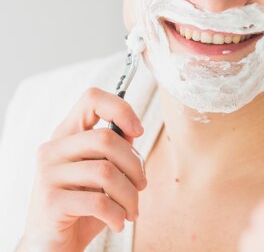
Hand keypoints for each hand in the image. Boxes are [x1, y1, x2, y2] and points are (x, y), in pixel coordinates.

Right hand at [18, 88, 147, 251]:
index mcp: (67, 136)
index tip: (138, 132)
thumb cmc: (84, 207)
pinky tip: (118, 222)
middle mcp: (53, 149)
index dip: (121, 108)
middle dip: (135, 165)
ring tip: (131, 210)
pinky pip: (99, 201)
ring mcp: (48, 174)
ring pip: (106, 172)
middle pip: (106, 138)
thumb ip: (115, 150)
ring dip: (130, 195)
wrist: (53, 246)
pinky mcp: (50, 201)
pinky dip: (118, 214)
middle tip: (141, 185)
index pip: (91, 99)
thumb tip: (133, 131)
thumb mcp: (103, 175)